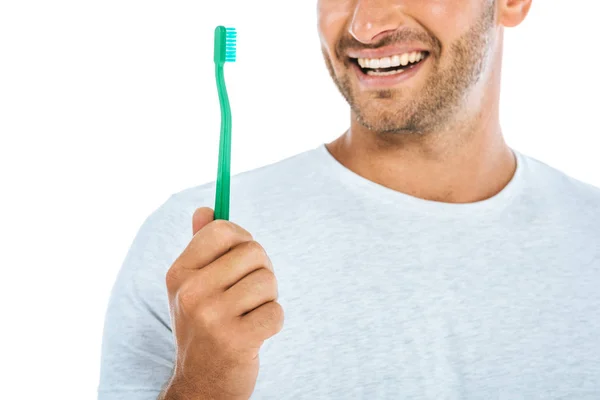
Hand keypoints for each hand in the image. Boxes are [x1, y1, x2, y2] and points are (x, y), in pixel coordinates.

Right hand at [162, 207, 283, 399]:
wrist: (201, 383)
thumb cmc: (204, 325)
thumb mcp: (192, 287)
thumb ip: (200, 247)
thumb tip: (204, 209)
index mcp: (180, 273)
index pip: (222, 230)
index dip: (242, 240)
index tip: (241, 258)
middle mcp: (191, 293)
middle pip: (253, 251)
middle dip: (261, 270)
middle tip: (249, 293)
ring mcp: (212, 318)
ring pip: (268, 281)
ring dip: (268, 298)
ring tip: (250, 314)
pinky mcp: (236, 340)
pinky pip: (276, 312)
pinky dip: (273, 322)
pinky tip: (255, 333)